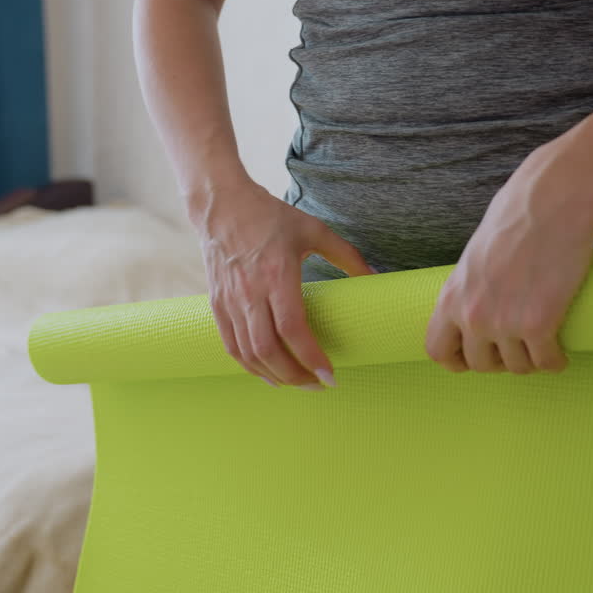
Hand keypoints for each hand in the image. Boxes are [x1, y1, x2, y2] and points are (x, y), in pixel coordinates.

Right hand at [194, 180, 371, 387]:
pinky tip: (267, 374)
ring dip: (273, 376)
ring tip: (296, 383)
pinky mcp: (217, 305)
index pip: (293, 329)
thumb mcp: (314, 230)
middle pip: (269, 350)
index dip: (311, 358)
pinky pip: (231, 346)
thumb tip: (375, 277)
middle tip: (317, 386)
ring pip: (248, 354)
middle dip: (295, 376)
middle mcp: (251, 292)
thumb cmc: (270, 217)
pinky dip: (250, 367)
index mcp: (277, 274)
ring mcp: (230, 301)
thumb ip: (347, 255)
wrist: (221, 206)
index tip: (330, 376)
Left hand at [425, 140, 592, 373]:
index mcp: (451, 298)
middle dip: (499, 362)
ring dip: (530, 362)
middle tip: (516, 349)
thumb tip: (473, 306)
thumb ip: (469, 288)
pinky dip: (555, 362)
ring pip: (516, 367)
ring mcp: (504, 323)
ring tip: (540, 347)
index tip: (472, 359)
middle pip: (480, 365)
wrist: (549, 205)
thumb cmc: (514, 222)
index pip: (436, 350)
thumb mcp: (474, 259)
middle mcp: (472, 316)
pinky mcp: (540, 324)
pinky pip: (545, 363)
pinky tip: (560, 355)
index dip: (455, 361)